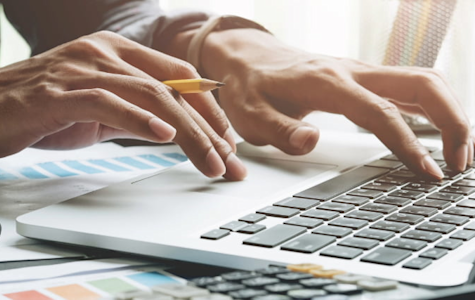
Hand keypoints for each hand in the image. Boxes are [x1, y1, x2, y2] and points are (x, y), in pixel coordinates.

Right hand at [0, 32, 246, 179]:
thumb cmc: (23, 109)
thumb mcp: (85, 109)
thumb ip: (123, 112)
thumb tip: (164, 130)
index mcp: (110, 53)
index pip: (177, 78)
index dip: (208, 111)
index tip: (226, 143)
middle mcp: (100, 53)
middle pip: (173, 87)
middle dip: (210, 128)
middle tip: (231, 162)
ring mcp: (79, 70)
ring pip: (150, 96)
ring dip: (188, 132)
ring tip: (212, 162)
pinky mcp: (58, 93)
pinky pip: (109, 103)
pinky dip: (140, 120)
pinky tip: (164, 135)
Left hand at [199, 28, 471, 178]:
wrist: (248, 58)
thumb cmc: (249, 88)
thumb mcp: (250, 115)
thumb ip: (279, 130)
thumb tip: (310, 141)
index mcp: (327, 81)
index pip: (379, 111)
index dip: (407, 142)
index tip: (426, 171)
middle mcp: (353, 71)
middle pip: (422, 84)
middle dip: (452, 121)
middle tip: (458, 163)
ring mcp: (364, 72)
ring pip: (424, 82)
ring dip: (450, 114)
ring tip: (456, 156)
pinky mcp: (367, 79)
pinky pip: (412, 88)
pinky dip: (434, 110)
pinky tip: (439, 137)